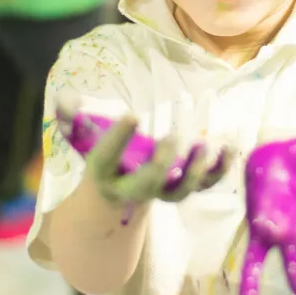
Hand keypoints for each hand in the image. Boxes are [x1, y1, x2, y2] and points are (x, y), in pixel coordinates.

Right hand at [55, 94, 230, 204]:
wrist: (114, 198)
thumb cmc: (101, 157)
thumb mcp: (83, 137)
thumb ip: (74, 117)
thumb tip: (65, 96)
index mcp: (103, 173)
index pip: (106, 158)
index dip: (118, 138)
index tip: (132, 114)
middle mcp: (131, 188)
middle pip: (147, 184)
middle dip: (160, 165)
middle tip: (172, 138)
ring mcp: (160, 191)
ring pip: (180, 191)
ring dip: (195, 172)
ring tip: (206, 147)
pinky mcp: (182, 187)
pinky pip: (204, 185)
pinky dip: (219, 170)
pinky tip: (230, 148)